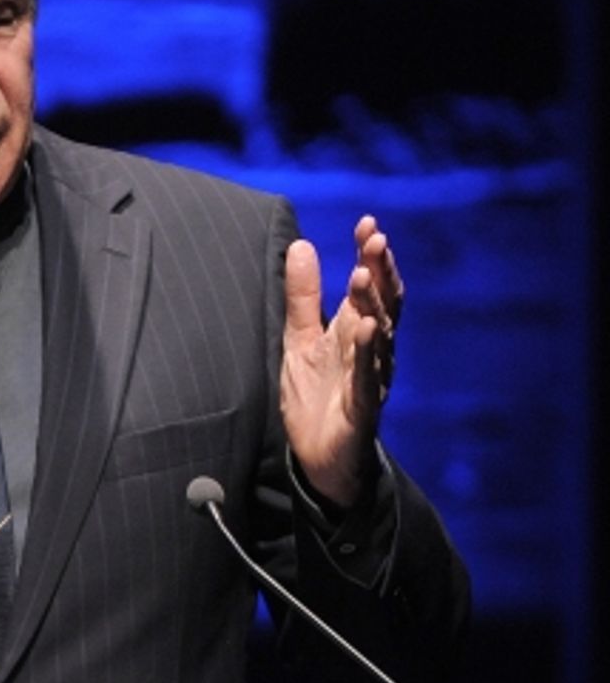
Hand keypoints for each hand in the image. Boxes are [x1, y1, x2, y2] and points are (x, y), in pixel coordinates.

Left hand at [280, 213, 401, 508]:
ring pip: (380, 335)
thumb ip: (304, 297)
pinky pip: (369, 375)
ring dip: (372, 304)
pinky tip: (368, 328)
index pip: (371, 286)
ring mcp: (371, 376)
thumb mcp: (301, 340)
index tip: (367, 223)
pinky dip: (369, 352)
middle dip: (378, 271)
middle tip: (374, 239)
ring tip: (363, 275)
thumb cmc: (316, 397)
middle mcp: (371, 349)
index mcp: (356, 330)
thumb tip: (302, 245)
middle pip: (382, 303)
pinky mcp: (363, 407)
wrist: (318, 458)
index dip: (370, 255)